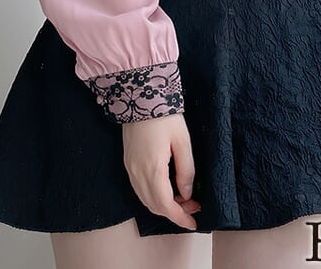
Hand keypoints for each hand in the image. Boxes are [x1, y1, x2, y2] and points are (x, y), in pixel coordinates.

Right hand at [122, 113, 200, 230]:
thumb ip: (186, 169)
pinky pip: (139, 189)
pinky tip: (167, 190)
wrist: (140, 96)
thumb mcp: (182, 141)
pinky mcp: (127, 162)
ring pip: (145, 199)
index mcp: (152, 168)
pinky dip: (153, 196)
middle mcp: (137, 173)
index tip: (193, 223)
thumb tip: (187, 193)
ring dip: (163, 205)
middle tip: (193, 207)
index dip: (180, 218)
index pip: (165, 205)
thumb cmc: (164, 116)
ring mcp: (129, 168)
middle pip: (154, 206)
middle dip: (174, 212)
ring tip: (183, 199)